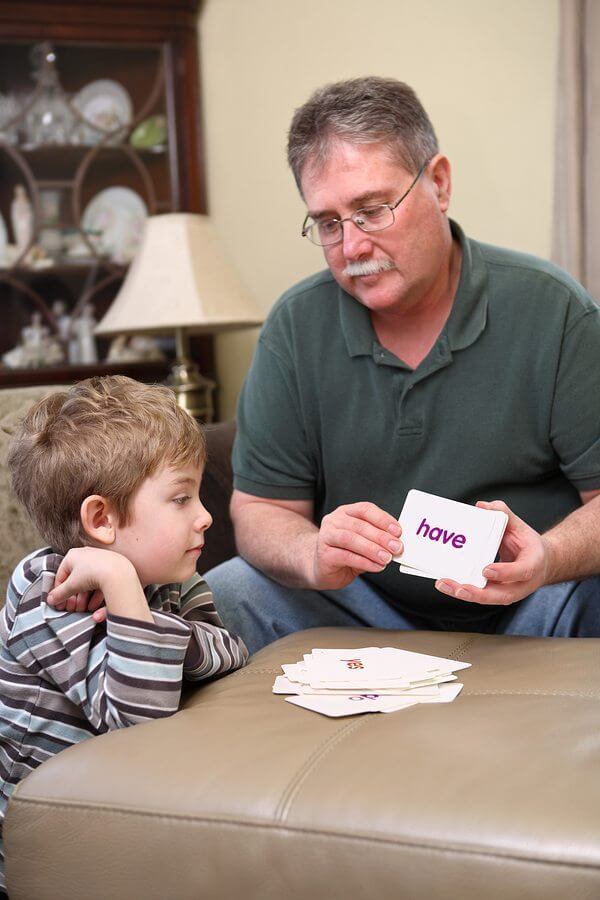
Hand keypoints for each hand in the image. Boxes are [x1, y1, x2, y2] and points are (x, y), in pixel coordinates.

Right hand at [46, 547, 148, 622]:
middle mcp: (86, 555)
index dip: (58, 591)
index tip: (58, 603)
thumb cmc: (92, 574)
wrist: (118, 572)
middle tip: (72, 609)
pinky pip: (100, 583)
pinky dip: (96, 595)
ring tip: (83, 610)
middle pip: (75, 580)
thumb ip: (59, 593)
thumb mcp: (72, 585)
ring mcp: (100, 561)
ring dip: (84, 599)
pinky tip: (94, 607)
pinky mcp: (111, 568)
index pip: (61, 575)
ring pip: (88, 583)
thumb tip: (50, 600)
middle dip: (73, 597)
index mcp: (73, 555)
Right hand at [312, 501, 402, 589]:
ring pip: (351, 539)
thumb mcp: (363, 541)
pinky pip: (346, 556)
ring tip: (387, 558)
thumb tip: (397, 543)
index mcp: (346, 512)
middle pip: (359, 525)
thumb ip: (377, 539)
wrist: (321, 567)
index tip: (398, 531)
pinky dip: (364, 562)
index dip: (383, 519)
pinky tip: (376, 566)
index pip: (365, 509)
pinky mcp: (324, 555)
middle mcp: (334, 521)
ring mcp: (326, 537)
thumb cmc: (345, 552)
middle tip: (396, 547)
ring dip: (372, 549)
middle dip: (381, 536)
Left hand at [435, 500, 550, 605]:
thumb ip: (504, 514)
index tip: (486, 570)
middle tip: (458, 587)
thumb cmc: (529, 545)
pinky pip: (480, 594)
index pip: (522, 571)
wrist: (541, 563)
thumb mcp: (521, 527)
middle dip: (477, 593)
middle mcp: (522, 584)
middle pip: (501, 596)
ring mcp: (508, 591)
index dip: (504, 572)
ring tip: (444, 585)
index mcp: (533, 564)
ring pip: (488, 599)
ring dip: (465, 594)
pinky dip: (463, 590)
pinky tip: (447, 583)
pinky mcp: (496, 593)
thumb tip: (482, 506)